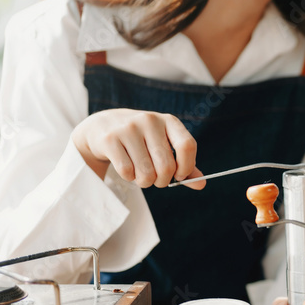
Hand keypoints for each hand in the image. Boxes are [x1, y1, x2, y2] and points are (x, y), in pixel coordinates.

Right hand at [71, 109, 205, 188]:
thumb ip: (184, 165)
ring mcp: (129, 128)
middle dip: (162, 181)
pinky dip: (129, 178)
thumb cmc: (141, 141)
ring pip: (146, 172)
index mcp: (169, 121)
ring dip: (145, 182)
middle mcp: (150, 121)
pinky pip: (127, 171)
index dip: (186, 167)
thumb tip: (201, 184)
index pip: (187, 146)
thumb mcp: (164, 146)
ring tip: (140, 175)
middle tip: (156, 180)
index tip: (179, 176)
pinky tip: (127, 169)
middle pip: (166, 166)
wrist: (102, 126)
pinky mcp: (110, 138)